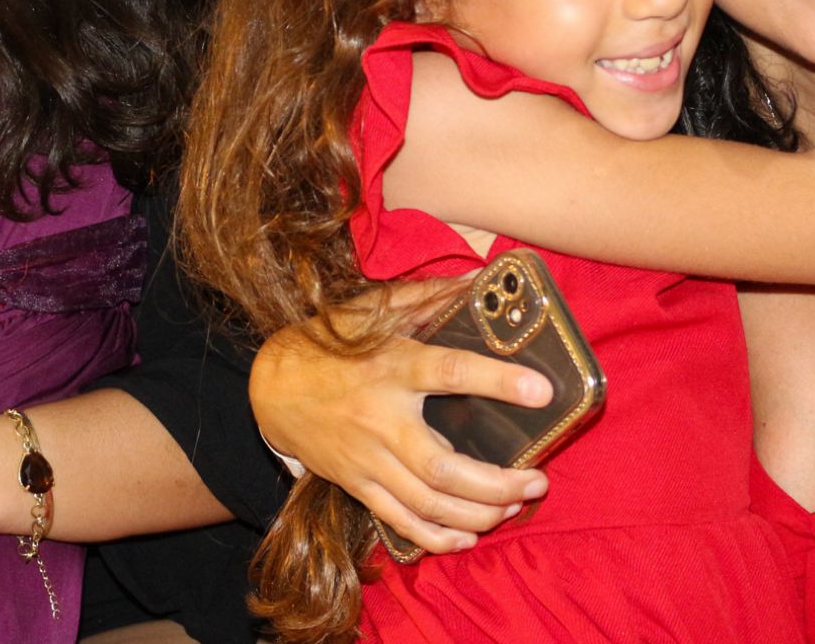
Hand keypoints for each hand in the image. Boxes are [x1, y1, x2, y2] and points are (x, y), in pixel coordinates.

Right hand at [252, 285, 553, 553]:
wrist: (272, 388)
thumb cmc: (330, 344)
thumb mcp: (374, 310)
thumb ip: (428, 296)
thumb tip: (480, 279)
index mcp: (392, 367)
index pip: (450, 372)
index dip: (497, 381)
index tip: (541, 390)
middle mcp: (381, 419)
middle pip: (442, 466)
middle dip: (497, 483)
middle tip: (539, 481)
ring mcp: (367, 459)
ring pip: (427, 502)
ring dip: (478, 512)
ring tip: (515, 506)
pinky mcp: (356, 484)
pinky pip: (399, 521)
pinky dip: (437, 535)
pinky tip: (469, 534)